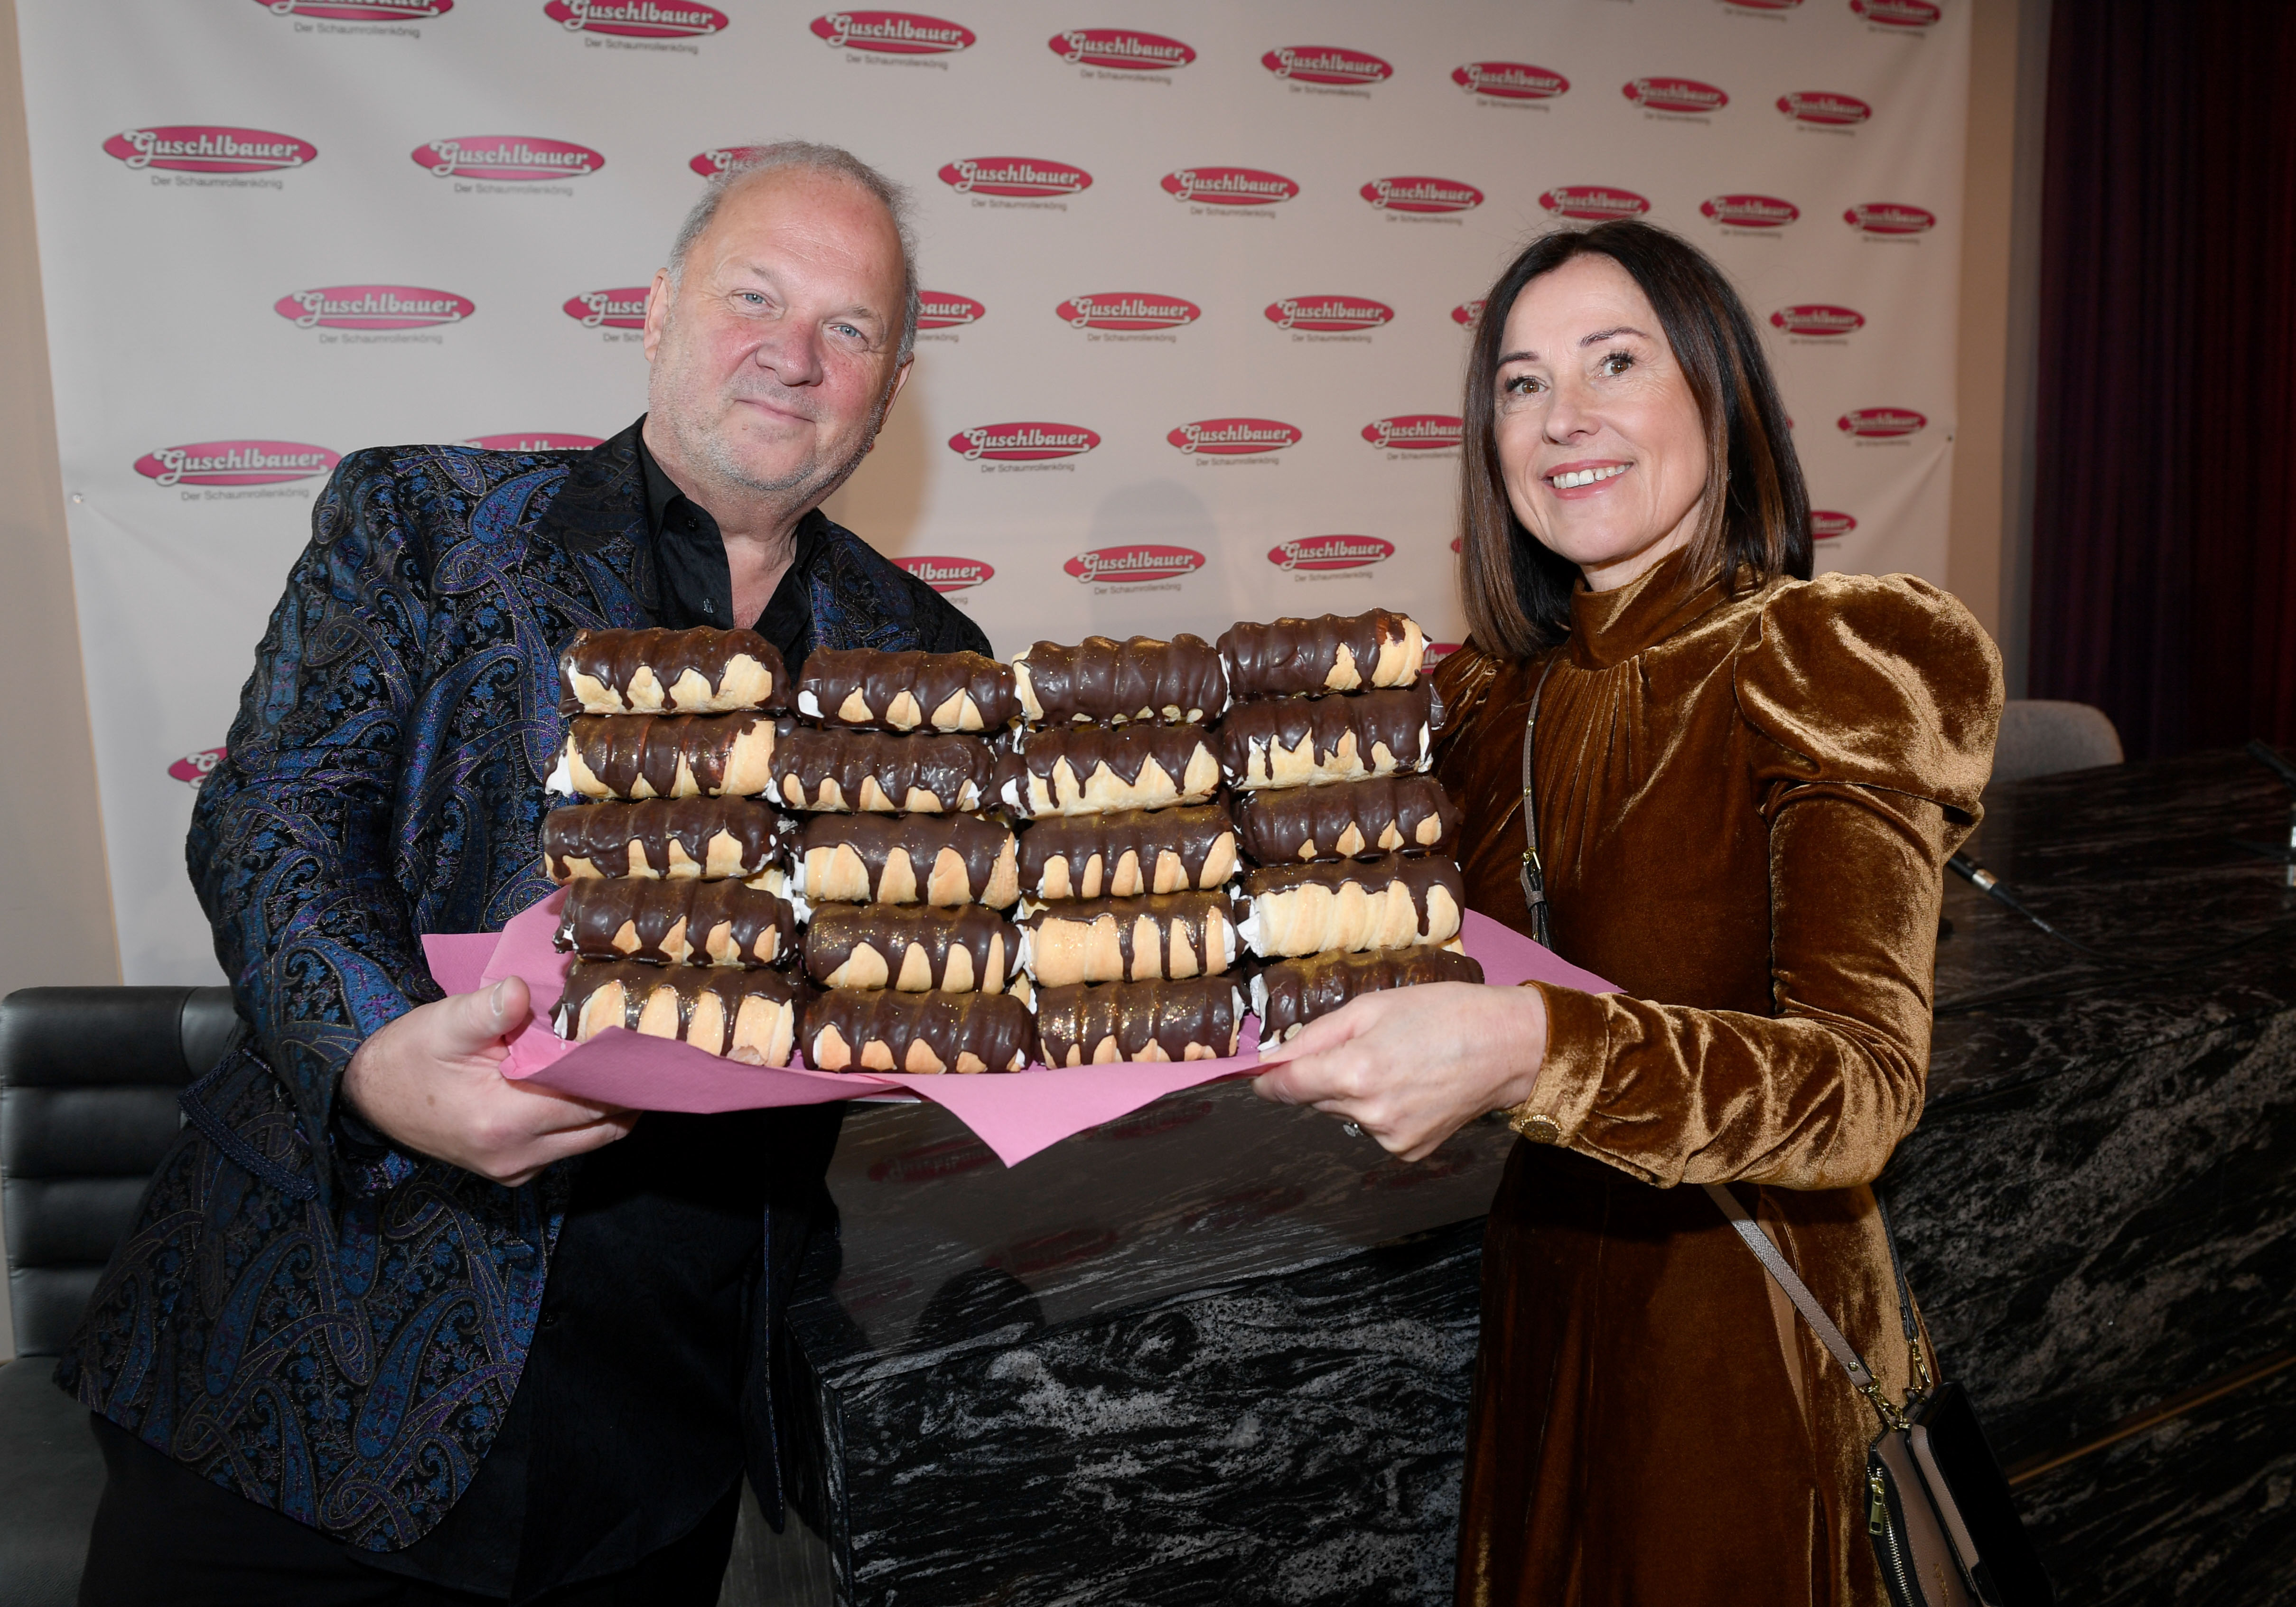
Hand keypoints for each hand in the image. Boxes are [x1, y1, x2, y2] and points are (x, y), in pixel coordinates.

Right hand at [342, 978, 636, 1186]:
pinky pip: (566, 1147)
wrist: (369, 1100)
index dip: (623, 1074)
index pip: (591, 1102)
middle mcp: (516, 1156)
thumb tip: (522, 990)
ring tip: (618, 1065)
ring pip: (589, 1141)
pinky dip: (582, 1120)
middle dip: (627, 1093)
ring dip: (607, 1107)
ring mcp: (515, 1170)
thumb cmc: (409, 1057)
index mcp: (504, 1120)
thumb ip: (488, 1009)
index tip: (648, 1044)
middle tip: (645, 1052)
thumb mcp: (444, 1023)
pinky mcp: (512, 1172)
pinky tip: (582, 1086)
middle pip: (602, 1128)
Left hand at [1251, 982, 1548, 1161]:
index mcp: (1356, 1072)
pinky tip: (1412, 1088)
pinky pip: (1374, 1129)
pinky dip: (1381, 1110)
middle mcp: (1369, 1113)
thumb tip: (1272, 1058)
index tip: (1258, 1074)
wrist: (1507, 1047)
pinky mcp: (1409, 1152)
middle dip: (1324, 1076)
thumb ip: (1316, 1035)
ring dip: (1355, 1093)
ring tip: (1398, 1064)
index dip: (1268, 1079)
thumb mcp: (1372, 1006)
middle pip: (1316, 1099)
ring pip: (1345, 1114)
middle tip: (1364, 1047)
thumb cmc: (1443, 1014)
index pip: (1287, 1087)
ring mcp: (1391, 1138)